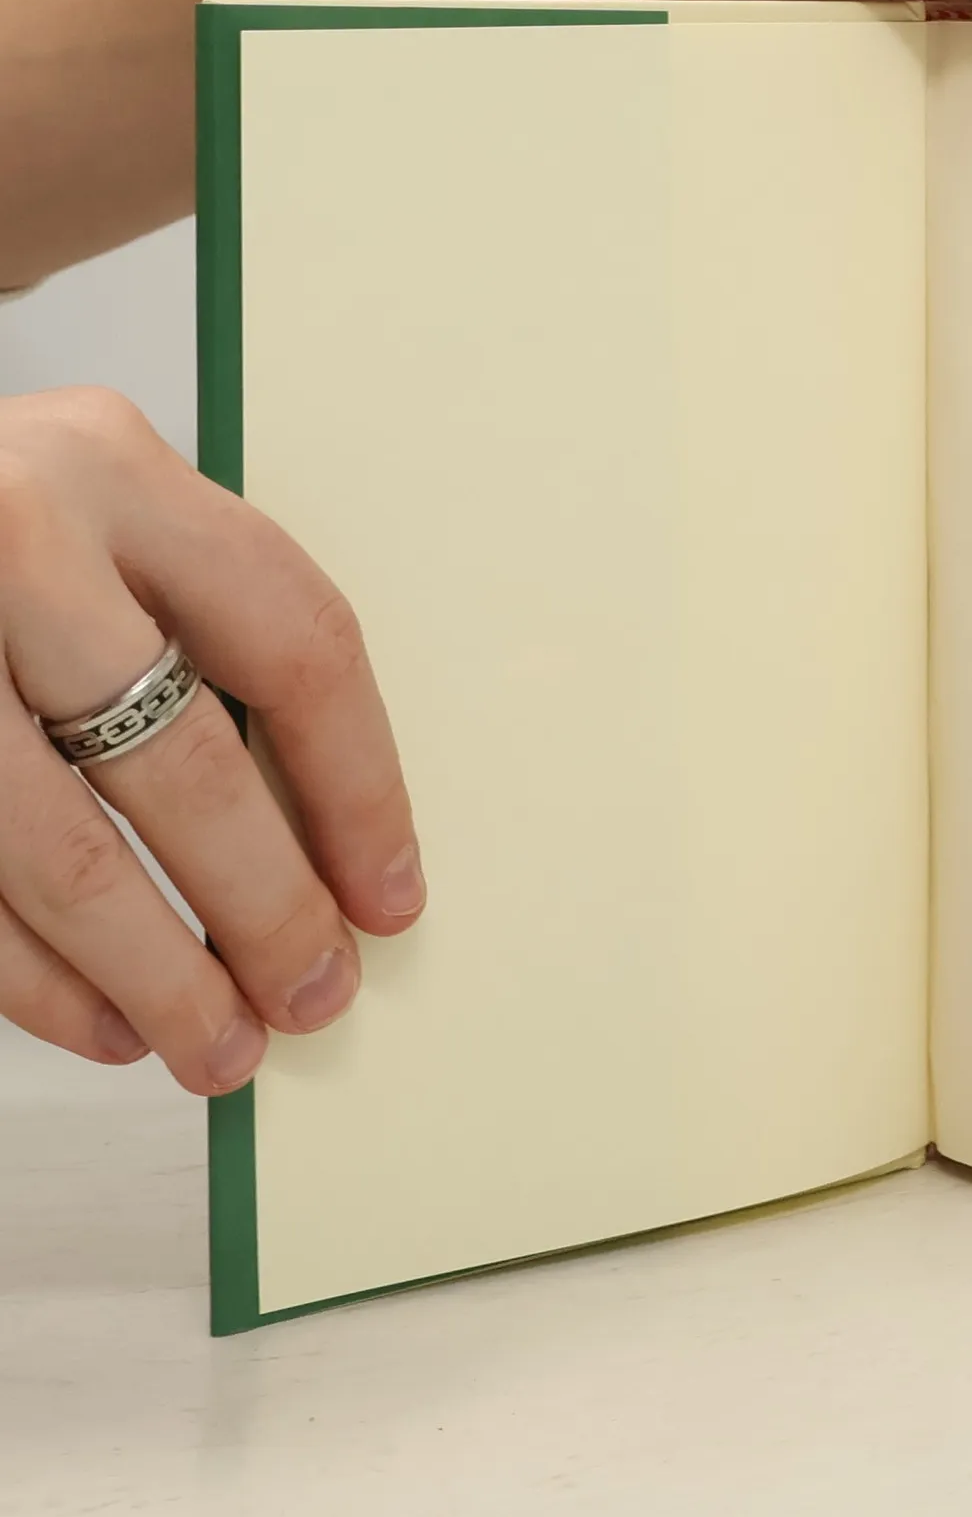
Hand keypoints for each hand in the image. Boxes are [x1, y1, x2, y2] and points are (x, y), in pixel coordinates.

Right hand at [0, 389, 421, 1092]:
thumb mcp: (91, 518)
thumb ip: (183, 626)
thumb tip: (313, 844)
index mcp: (116, 471)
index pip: (295, 650)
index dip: (360, 791)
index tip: (389, 895)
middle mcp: (14, 540)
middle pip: (185, 765)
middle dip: (265, 910)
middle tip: (315, 996)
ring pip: (61, 851)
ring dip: (153, 975)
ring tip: (216, 1045)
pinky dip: (34, 979)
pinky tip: (103, 1022)